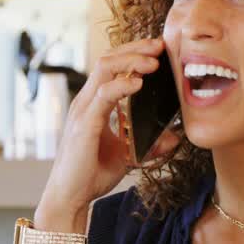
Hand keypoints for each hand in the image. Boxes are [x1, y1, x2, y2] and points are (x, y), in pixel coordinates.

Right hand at [36, 38, 169, 227]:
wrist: (70, 198)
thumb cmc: (91, 175)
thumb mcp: (127, 154)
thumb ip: (148, 143)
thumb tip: (173, 136)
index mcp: (93, 104)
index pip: (111, 66)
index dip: (133, 53)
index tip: (158, 50)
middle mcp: (85, 102)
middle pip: (108, 59)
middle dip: (135, 48)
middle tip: (160, 45)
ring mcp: (82, 111)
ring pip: (104, 69)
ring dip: (131, 61)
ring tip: (154, 61)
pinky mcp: (84, 125)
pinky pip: (103, 96)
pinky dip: (122, 86)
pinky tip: (139, 84)